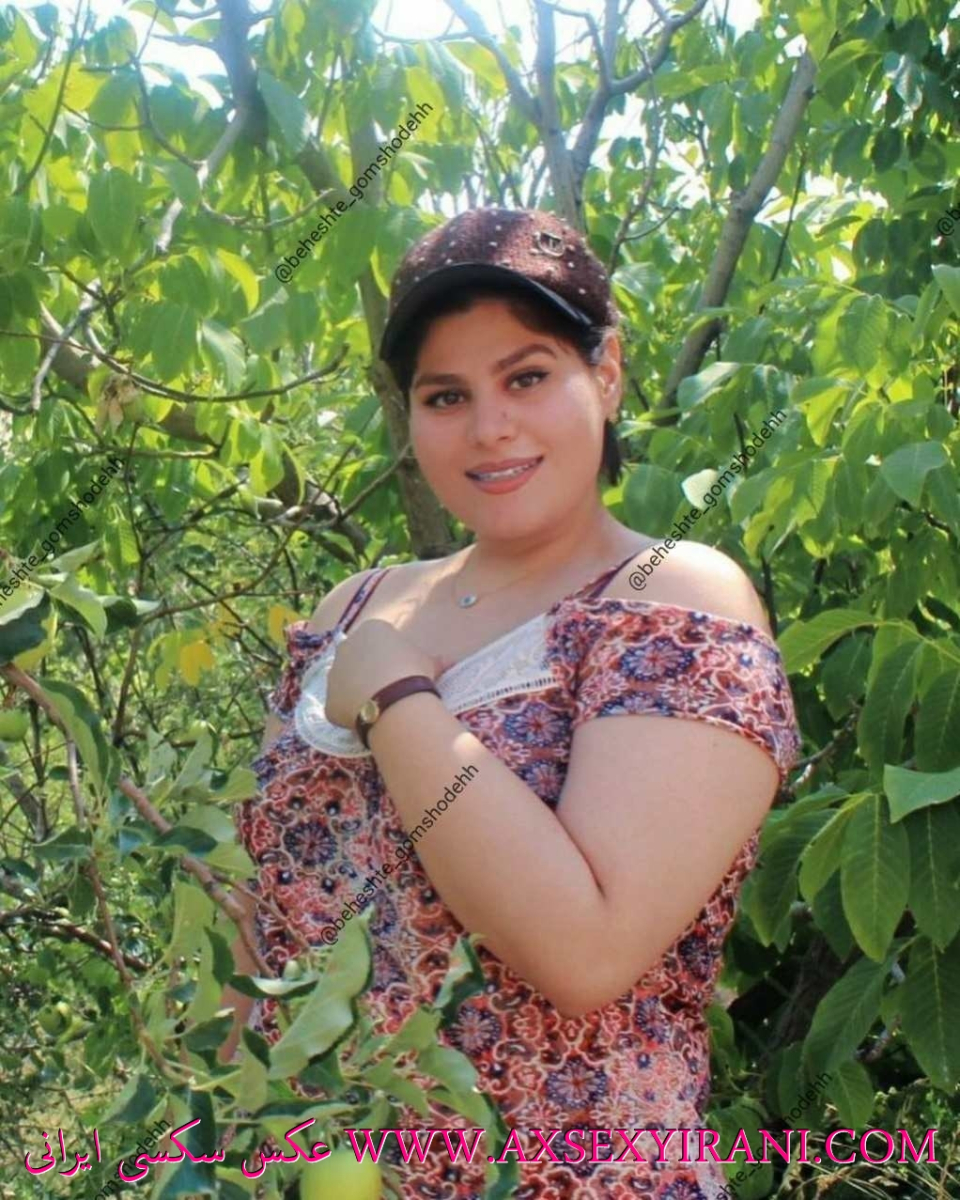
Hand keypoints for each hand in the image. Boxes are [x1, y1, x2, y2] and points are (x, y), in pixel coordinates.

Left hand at [324, 618, 442, 729]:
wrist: (395, 701)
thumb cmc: (413, 672)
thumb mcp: (428, 662)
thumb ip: (433, 660)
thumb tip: (449, 662)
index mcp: (370, 630)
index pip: (377, 641)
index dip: (390, 658)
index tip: (401, 671)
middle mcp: (345, 647)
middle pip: (356, 659)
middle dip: (368, 671)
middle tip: (388, 688)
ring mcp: (333, 674)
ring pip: (345, 683)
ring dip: (357, 692)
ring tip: (379, 706)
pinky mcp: (328, 701)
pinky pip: (340, 708)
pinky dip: (351, 714)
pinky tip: (370, 720)